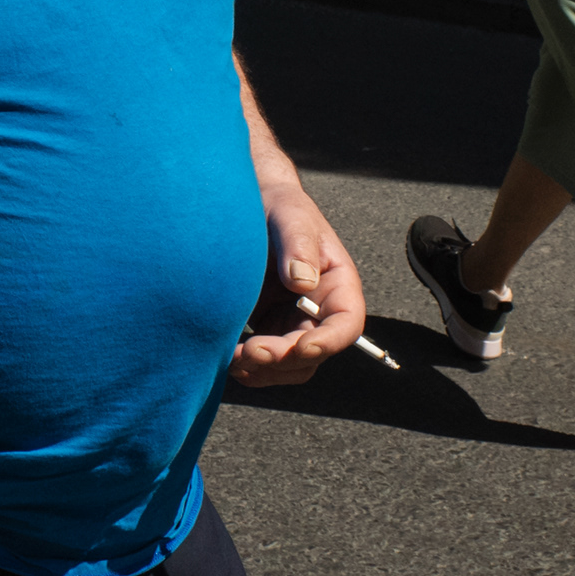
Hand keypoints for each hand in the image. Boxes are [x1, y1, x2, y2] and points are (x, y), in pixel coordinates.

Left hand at [232, 181, 364, 385]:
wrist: (248, 207)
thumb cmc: (278, 206)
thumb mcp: (291, 216)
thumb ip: (298, 245)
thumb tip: (302, 282)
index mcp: (337, 285)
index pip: (346, 324)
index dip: (329, 342)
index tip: (301, 348)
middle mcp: (319, 311)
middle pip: (313, 353)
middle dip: (284, 359)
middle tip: (250, 351)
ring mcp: (292, 323)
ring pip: (289, 366)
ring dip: (265, 370)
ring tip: (233, 358)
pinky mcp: (267, 328)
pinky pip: (265, 361)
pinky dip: (249, 366)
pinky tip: (228, 356)